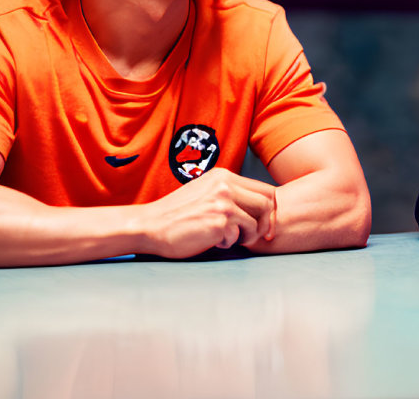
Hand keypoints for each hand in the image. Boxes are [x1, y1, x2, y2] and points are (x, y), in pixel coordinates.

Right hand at [141, 169, 276, 257]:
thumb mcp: (205, 192)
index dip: (269, 210)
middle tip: (253, 236)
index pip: (265, 189)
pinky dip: (229, 242)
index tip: (264, 224)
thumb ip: (229, 193)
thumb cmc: (177, 214)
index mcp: (224, 176)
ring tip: (230, 238)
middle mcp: (225, 186)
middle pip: (268, 203)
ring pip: (257, 222)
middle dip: (265, 223)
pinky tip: (213, 240)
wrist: (149, 225)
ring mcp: (222, 203)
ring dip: (247, 235)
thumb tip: (258, 206)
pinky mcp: (218, 222)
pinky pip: (238, 236)